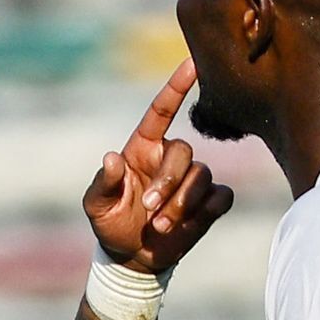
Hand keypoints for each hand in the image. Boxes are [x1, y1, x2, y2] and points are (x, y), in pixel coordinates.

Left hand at [83, 59, 234, 274]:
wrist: (131, 256)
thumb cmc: (111, 223)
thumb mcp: (96, 205)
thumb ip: (104, 183)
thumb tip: (112, 158)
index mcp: (143, 148)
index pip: (162, 111)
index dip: (176, 87)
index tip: (192, 63)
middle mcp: (170, 158)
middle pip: (185, 152)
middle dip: (169, 182)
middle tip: (151, 209)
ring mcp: (192, 180)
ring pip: (203, 176)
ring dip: (183, 203)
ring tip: (161, 227)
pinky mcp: (209, 203)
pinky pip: (222, 196)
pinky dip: (208, 209)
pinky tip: (190, 225)